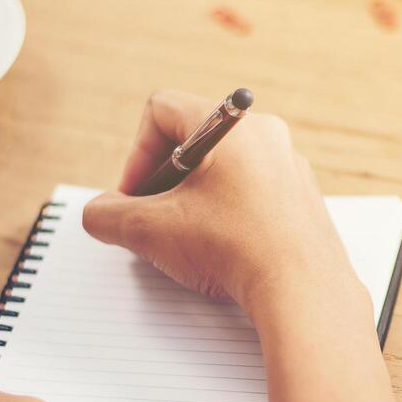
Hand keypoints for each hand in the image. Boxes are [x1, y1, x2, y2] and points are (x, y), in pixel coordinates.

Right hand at [82, 90, 366, 315]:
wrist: (303, 291)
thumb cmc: (237, 250)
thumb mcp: (151, 232)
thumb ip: (109, 216)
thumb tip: (99, 214)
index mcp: (231, 125)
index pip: (161, 110)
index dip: (136, 153)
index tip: (136, 197)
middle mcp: (266, 136)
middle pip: (193, 141)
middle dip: (163, 182)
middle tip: (155, 220)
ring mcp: (289, 167)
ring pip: (224, 170)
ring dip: (193, 202)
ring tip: (189, 241)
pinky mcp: (301, 200)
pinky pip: (252, 194)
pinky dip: (227, 216)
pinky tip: (223, 253)